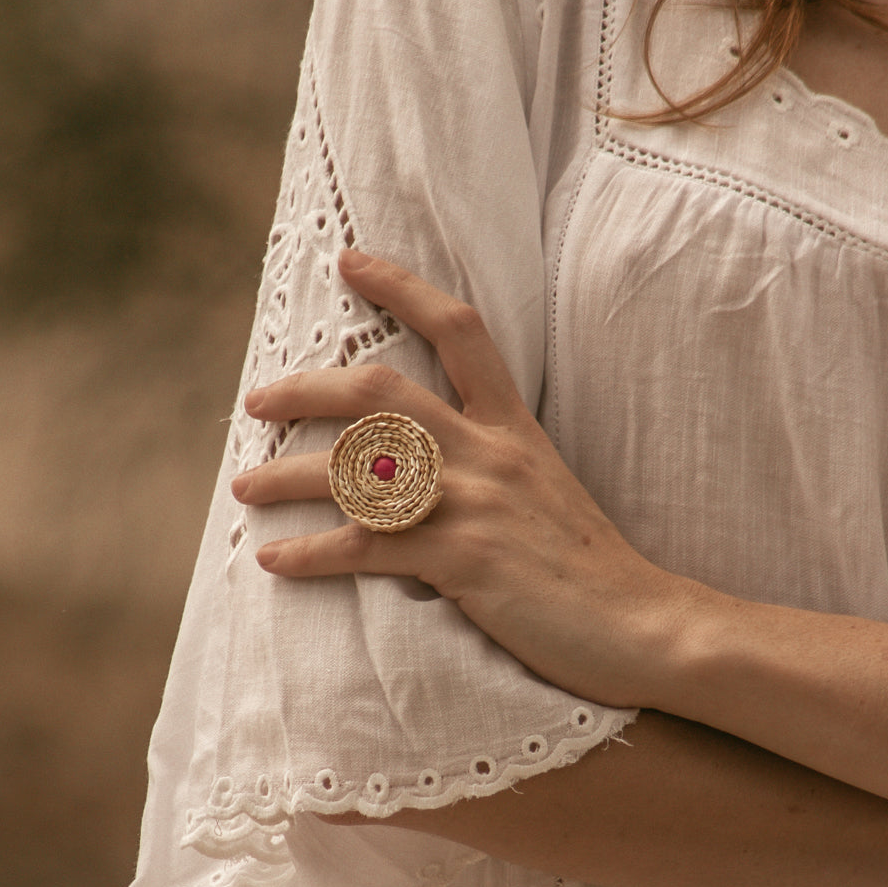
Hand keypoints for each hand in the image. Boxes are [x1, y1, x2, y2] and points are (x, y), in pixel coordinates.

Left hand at [231, 248, 695, 708]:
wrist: (644, 626)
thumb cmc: (594, 572)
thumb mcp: (550, 493)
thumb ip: (496, 467)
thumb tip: (434, 464)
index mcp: (515, 429)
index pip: (460, 329)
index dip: (402, 286)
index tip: (349, 260)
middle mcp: (489, 453)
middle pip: (379, 390)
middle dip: (305, 388)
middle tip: (256, 401)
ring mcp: (474, 504)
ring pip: (354, 470)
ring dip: (285, 477)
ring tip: (243, 488)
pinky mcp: (461, 560)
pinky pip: (363, 547)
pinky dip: (308, 553)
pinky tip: (274, 560)